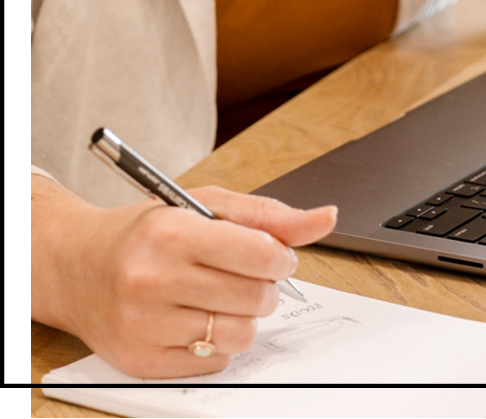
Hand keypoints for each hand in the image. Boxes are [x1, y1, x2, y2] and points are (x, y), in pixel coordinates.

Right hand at [31, 178, 336, 377]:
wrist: (76, 267)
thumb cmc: (147, 233)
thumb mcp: (203, 205)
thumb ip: (269, 215)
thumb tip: (326, 217)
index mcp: (171, 232)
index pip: (262, 254)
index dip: (280, 257)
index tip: (273, 256)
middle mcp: (153, 278)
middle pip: (257, 298)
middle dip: (264, 287)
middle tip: (242, 277)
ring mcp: (145, 324)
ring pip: (241, 335)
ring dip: (243, 318)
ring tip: (217, 298)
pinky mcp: (142, 360)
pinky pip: (215, 362)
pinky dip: (216, 344)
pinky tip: (193, 319)